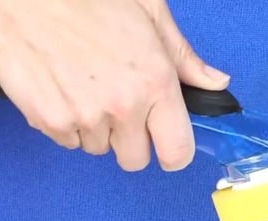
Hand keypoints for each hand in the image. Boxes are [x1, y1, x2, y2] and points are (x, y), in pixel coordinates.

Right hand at [0, 0, 229, 170]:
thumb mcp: (148, 12)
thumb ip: (184, 56)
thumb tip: (215, 83)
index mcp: (155, 82)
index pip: (177, 152)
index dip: (171, 150)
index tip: (163, 141)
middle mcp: (124, 106)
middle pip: (135, 159)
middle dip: (129, 139)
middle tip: (116, 102)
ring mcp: (85, 118)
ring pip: (99, 148)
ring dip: (96, 127)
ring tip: (84, 84)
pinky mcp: (52, 122)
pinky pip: (68, 141)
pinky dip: (66, 122)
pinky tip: (63, 87)